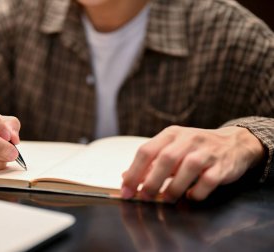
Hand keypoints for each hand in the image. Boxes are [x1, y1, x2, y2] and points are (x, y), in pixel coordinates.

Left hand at [121, 126, 264, 200]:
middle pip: (165, 159)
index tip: (126, 190)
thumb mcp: (171, 148)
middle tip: (144, 197)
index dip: (134, 172)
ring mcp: (207, 151)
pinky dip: (197, 192)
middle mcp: (188, 139)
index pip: (146, 151)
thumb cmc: (196, 148)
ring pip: (188, 168)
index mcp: (171, 134)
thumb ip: (150, 162)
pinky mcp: (222, 165)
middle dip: (152, 182)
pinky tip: (190, 197)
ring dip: (173, 188)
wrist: (234, 142)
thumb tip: (126, 176)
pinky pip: (208, 180)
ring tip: (166, 199)